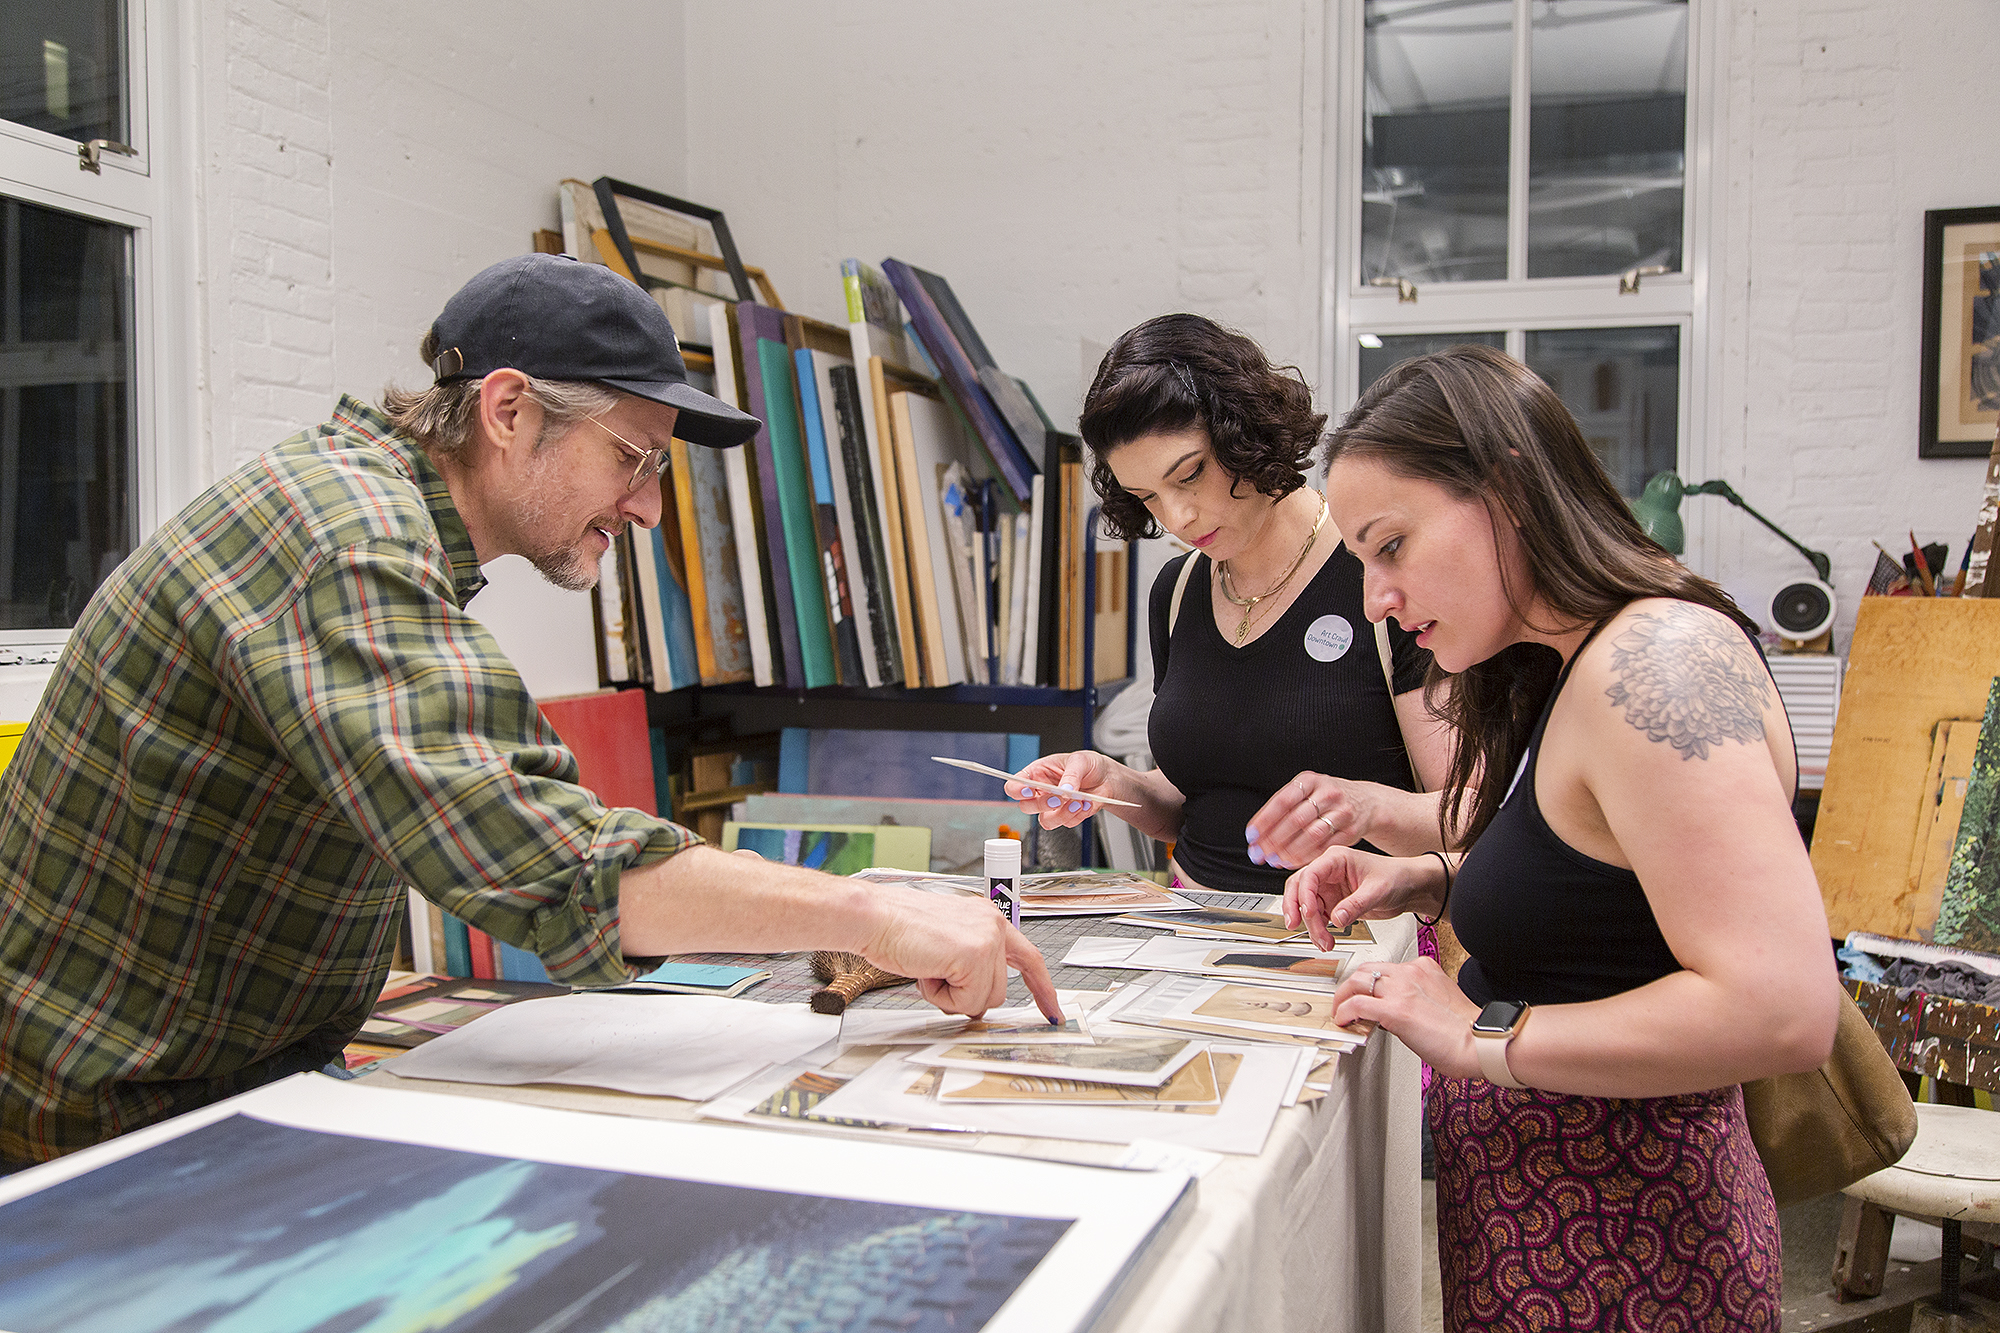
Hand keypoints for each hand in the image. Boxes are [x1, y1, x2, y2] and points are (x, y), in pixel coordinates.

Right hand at [857, 884, 1062, 1022]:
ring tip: (929, 969)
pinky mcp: (975, 955)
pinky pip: (968, 1002)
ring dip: (951, 997)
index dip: (1042, 988)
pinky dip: (942, 998)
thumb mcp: (945, 943)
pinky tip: (927, 972)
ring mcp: (987, 939)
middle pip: (999, 991)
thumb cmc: (897, 929)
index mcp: (987, 918)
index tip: (1051, 1010)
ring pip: (985, 1000)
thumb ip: (969, 964)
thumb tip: (977, 998)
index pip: (1028, 957)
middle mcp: (993, 924)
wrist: (874, 918)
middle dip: (965, 996)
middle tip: (935, 976)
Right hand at [1007, 750, 1115, 829]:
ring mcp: (1053, 807)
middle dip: (1042, 804)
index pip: (1015, 785)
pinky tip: (1086, 803)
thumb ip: (1071, 775)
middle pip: (1026, 807)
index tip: (1029, 790)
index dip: (1017, 790)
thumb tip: (1065, 789)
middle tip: (1059, 798)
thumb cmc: (1089, 765)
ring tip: (1078, 802)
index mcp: (1037, 773)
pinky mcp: (1066, 816)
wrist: (1108, 778)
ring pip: (1045, 821)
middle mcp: (1042, 792)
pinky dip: (1078, 815)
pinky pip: (1066, 823)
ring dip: (1062, 814)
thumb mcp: (1080, 761)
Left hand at [1246, 772, 1384, 868]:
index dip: (1264, 821)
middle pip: (1295, 819)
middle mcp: (1327, 793)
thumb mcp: (1308, 790)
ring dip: (1289, 851)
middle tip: (1261, 853)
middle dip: (1274, 840)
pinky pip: (1325, 847)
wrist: (1367, 801)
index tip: (1252, 836)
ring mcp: (1341, 811)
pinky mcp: (1351, 830)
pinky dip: (1306, 857)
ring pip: (1311, 835)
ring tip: (1276, 860)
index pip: (1282, 801)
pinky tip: (1293, 862)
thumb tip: (1256, 834)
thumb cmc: (1328, 797)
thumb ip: (1284, 807)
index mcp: (1310, 781)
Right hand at [1282, 846, 1438, 949]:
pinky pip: (1318, 917)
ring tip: (1324, 941)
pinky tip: (1327, 939)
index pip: (1310, 874)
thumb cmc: (1397, 877)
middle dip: (1296, 908)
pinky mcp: (1334, 903)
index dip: (1305, 894)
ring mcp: (1329, 888)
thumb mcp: (1378, 890)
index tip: (1310, 913)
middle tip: (1296, 926)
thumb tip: (1336, 918)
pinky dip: (1319, 930)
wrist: (1410, 887)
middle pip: (1300, 888)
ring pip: (1307, 906)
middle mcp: (1329, 872)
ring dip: (1311, 926)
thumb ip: (1356, 904)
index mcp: (1336, 859)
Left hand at [1329, 958, 1479, 1076]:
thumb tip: (1399, 1013)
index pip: (1387, 968)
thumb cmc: (1468, 1031)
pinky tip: (1343, 1021)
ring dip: (1343, 997)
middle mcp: (1411, 973)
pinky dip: (1344, 1012)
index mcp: (1424, 968)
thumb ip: (1418, 998)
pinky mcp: (1395, 1010)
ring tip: (1340, 1011)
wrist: (1480, 1042)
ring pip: (1357, 982)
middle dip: (1351, 985)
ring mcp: (1401, 990)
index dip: (1372, 983)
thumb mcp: (1440, 1000)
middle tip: (1346, 1001)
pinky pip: (1357, 1004)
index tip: (1367, 995)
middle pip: (1366, 969)